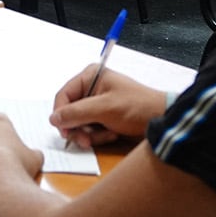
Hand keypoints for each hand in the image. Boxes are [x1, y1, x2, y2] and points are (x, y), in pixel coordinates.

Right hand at [50, 66, 166, 148]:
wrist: (161, 120)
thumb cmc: (137, 107)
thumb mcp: (104, 109)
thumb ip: (76, 113)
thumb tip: (53, 119)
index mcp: (90, 76)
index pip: (63, 96)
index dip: (61, 115)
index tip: (65, 131)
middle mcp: (91, 88)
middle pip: (70, 112)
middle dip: (79, 128)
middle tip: (87, 140)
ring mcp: (98, 104)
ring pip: (79, 124)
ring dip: (91, 134)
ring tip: (108, 134)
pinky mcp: (104, 117)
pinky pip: (91, 130)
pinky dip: (99, 136)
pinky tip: (113, 133)